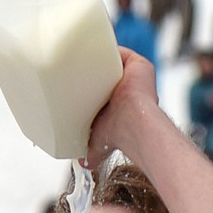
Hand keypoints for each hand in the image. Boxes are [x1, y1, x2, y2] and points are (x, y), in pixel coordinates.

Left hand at [83, 49, 159, 168]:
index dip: (91, 84)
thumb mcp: (99, 141)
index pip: (105, 87)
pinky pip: (120, 51)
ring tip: (78, 59)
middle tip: (73, 70)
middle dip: (92, 70)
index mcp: (124, 102)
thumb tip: (83, 163)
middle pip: (108, 72)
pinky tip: (90, 49)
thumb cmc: (118, 136)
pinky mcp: (139, 64)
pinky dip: (106, 48)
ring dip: (97, 58)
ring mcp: (136, 75)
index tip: (75, 83)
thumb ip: (90, 149)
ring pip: (113, 61)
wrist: (132, 125)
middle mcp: (132, 87)